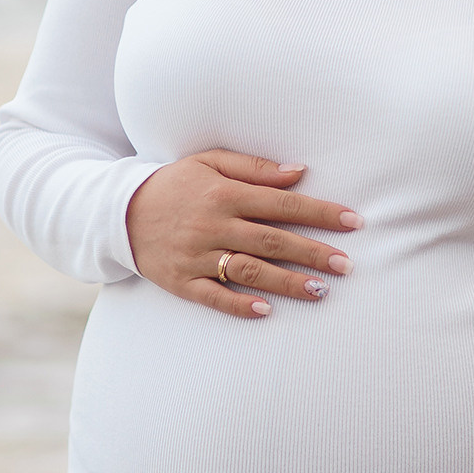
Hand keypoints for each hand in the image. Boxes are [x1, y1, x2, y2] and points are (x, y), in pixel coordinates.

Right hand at [126, 150, 360, 319]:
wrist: (119, 212)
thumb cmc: (174, 183)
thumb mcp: (209, 161)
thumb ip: (255, 168)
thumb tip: (300, 172)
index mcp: (223, 193)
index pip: (282, 204)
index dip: (321, 212)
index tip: (354, 222)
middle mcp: (212, 224)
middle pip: (272, 240)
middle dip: (313, 253)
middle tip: (347, 265)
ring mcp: (196, 255)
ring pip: (249, 271)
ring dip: (286, 282)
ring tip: (321, 290)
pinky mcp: (180, 281)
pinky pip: (213, 297)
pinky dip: (239, 304)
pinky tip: (266, 311)